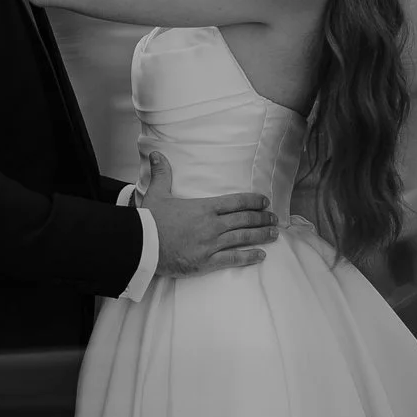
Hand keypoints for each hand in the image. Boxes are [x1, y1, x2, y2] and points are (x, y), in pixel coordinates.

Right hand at [148, 184, 277, 278]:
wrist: (142, 245)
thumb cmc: (150, 220)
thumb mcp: (157, 194)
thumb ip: (162, 174)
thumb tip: (156, 154)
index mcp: (204, 207)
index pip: (236, 202)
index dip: (254, 201)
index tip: (265, 201)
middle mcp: (212, 225)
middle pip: (245, 219)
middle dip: (263, 218)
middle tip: (275, 218)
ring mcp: (211, 244)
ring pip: (244, 238)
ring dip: (261, 235)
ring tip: (274, 234)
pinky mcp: (207, 262)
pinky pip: (233, 259)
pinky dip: (249, 257)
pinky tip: (261, 255)